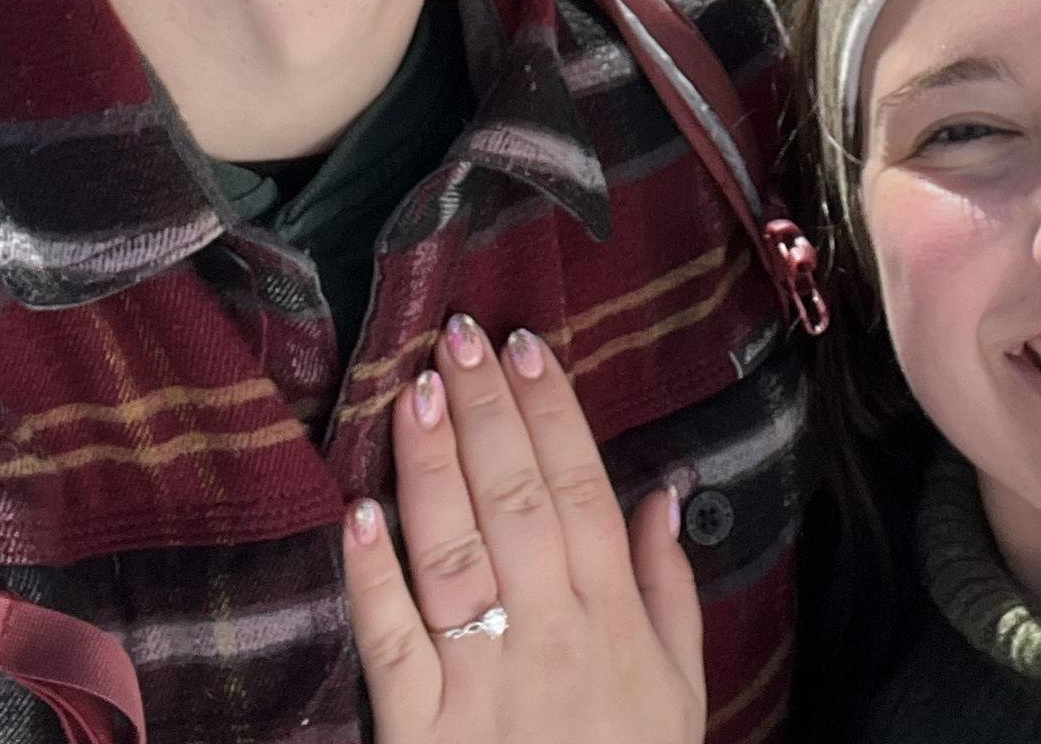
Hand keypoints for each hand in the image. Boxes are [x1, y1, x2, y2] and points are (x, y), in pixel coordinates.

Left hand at [343, 314, 705, 743]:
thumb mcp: (680, 693)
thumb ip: (668, 589)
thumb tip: (661, 490)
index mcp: (613, 623)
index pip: (584, 492)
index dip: (553, 414)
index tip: (525, 347)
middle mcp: (550, 639)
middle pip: (519, 504)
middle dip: (489, 414)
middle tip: (460, 336)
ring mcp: (482, 686)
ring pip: (456, 557)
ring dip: (434, 469)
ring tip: (417, 391)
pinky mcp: (421, 735)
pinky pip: (393, 646)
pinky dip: (374, 579)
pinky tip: (360, 511)